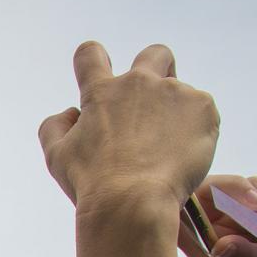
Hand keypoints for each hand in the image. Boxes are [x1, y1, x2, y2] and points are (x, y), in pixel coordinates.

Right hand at [37, 41, 218, 214]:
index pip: (90, 54)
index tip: (100, 71)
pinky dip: (196, 131)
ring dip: (175, 116)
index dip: (93, 59)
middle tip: (157, 102)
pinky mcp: (202, 107)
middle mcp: (139, 83)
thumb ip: (54, 127)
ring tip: (168, 152)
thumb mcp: (56, 157)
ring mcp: (174, 92)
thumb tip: (70, 113)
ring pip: (180, 96)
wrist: (133, 203)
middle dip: (158, 68)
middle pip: (155, 54)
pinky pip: (202, 113)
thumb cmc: (92, 183)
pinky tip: (184, 156)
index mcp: (102, 92)